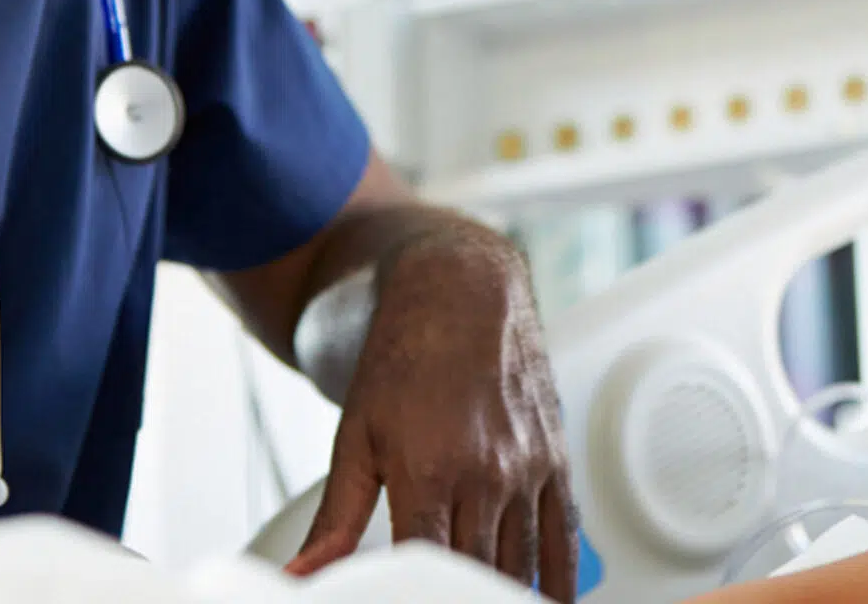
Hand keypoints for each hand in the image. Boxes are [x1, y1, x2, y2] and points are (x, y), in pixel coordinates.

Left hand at [287, 235, 578, 599]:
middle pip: (476, 573)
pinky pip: (565, 535)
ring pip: (521, 563)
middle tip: (436, 600)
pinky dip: (558, 578)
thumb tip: (301, 575)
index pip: (422, 567)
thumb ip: (336, 519)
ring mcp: (527, 468)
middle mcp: (486, 472)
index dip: (412, 596)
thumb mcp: (355, 438)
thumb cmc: (404, 359)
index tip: (402, 600)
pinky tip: (549, 602)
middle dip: (457, 598)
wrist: (460, 294)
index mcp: (428, 470)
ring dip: (504, 594)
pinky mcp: (554, 459)